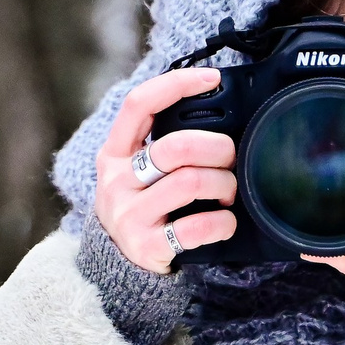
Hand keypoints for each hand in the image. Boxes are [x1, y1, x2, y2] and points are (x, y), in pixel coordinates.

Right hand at [95, 67, 237, 272]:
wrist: (118, 266)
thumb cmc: (141, 206)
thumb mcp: (135, 171)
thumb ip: (159, 143)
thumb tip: (210, 104)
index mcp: (114, 154)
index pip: (139, 105)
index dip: (176, 85)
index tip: (210, 79)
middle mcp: (117, 182)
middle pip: (176, 147)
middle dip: (217, 148)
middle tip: (230, 159)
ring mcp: (129, 215)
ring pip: (191, 182)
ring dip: (224, 185)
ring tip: (229, 192)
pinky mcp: (147, 246)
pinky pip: (196, 227)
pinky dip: (223, 223)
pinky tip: (225, 222)